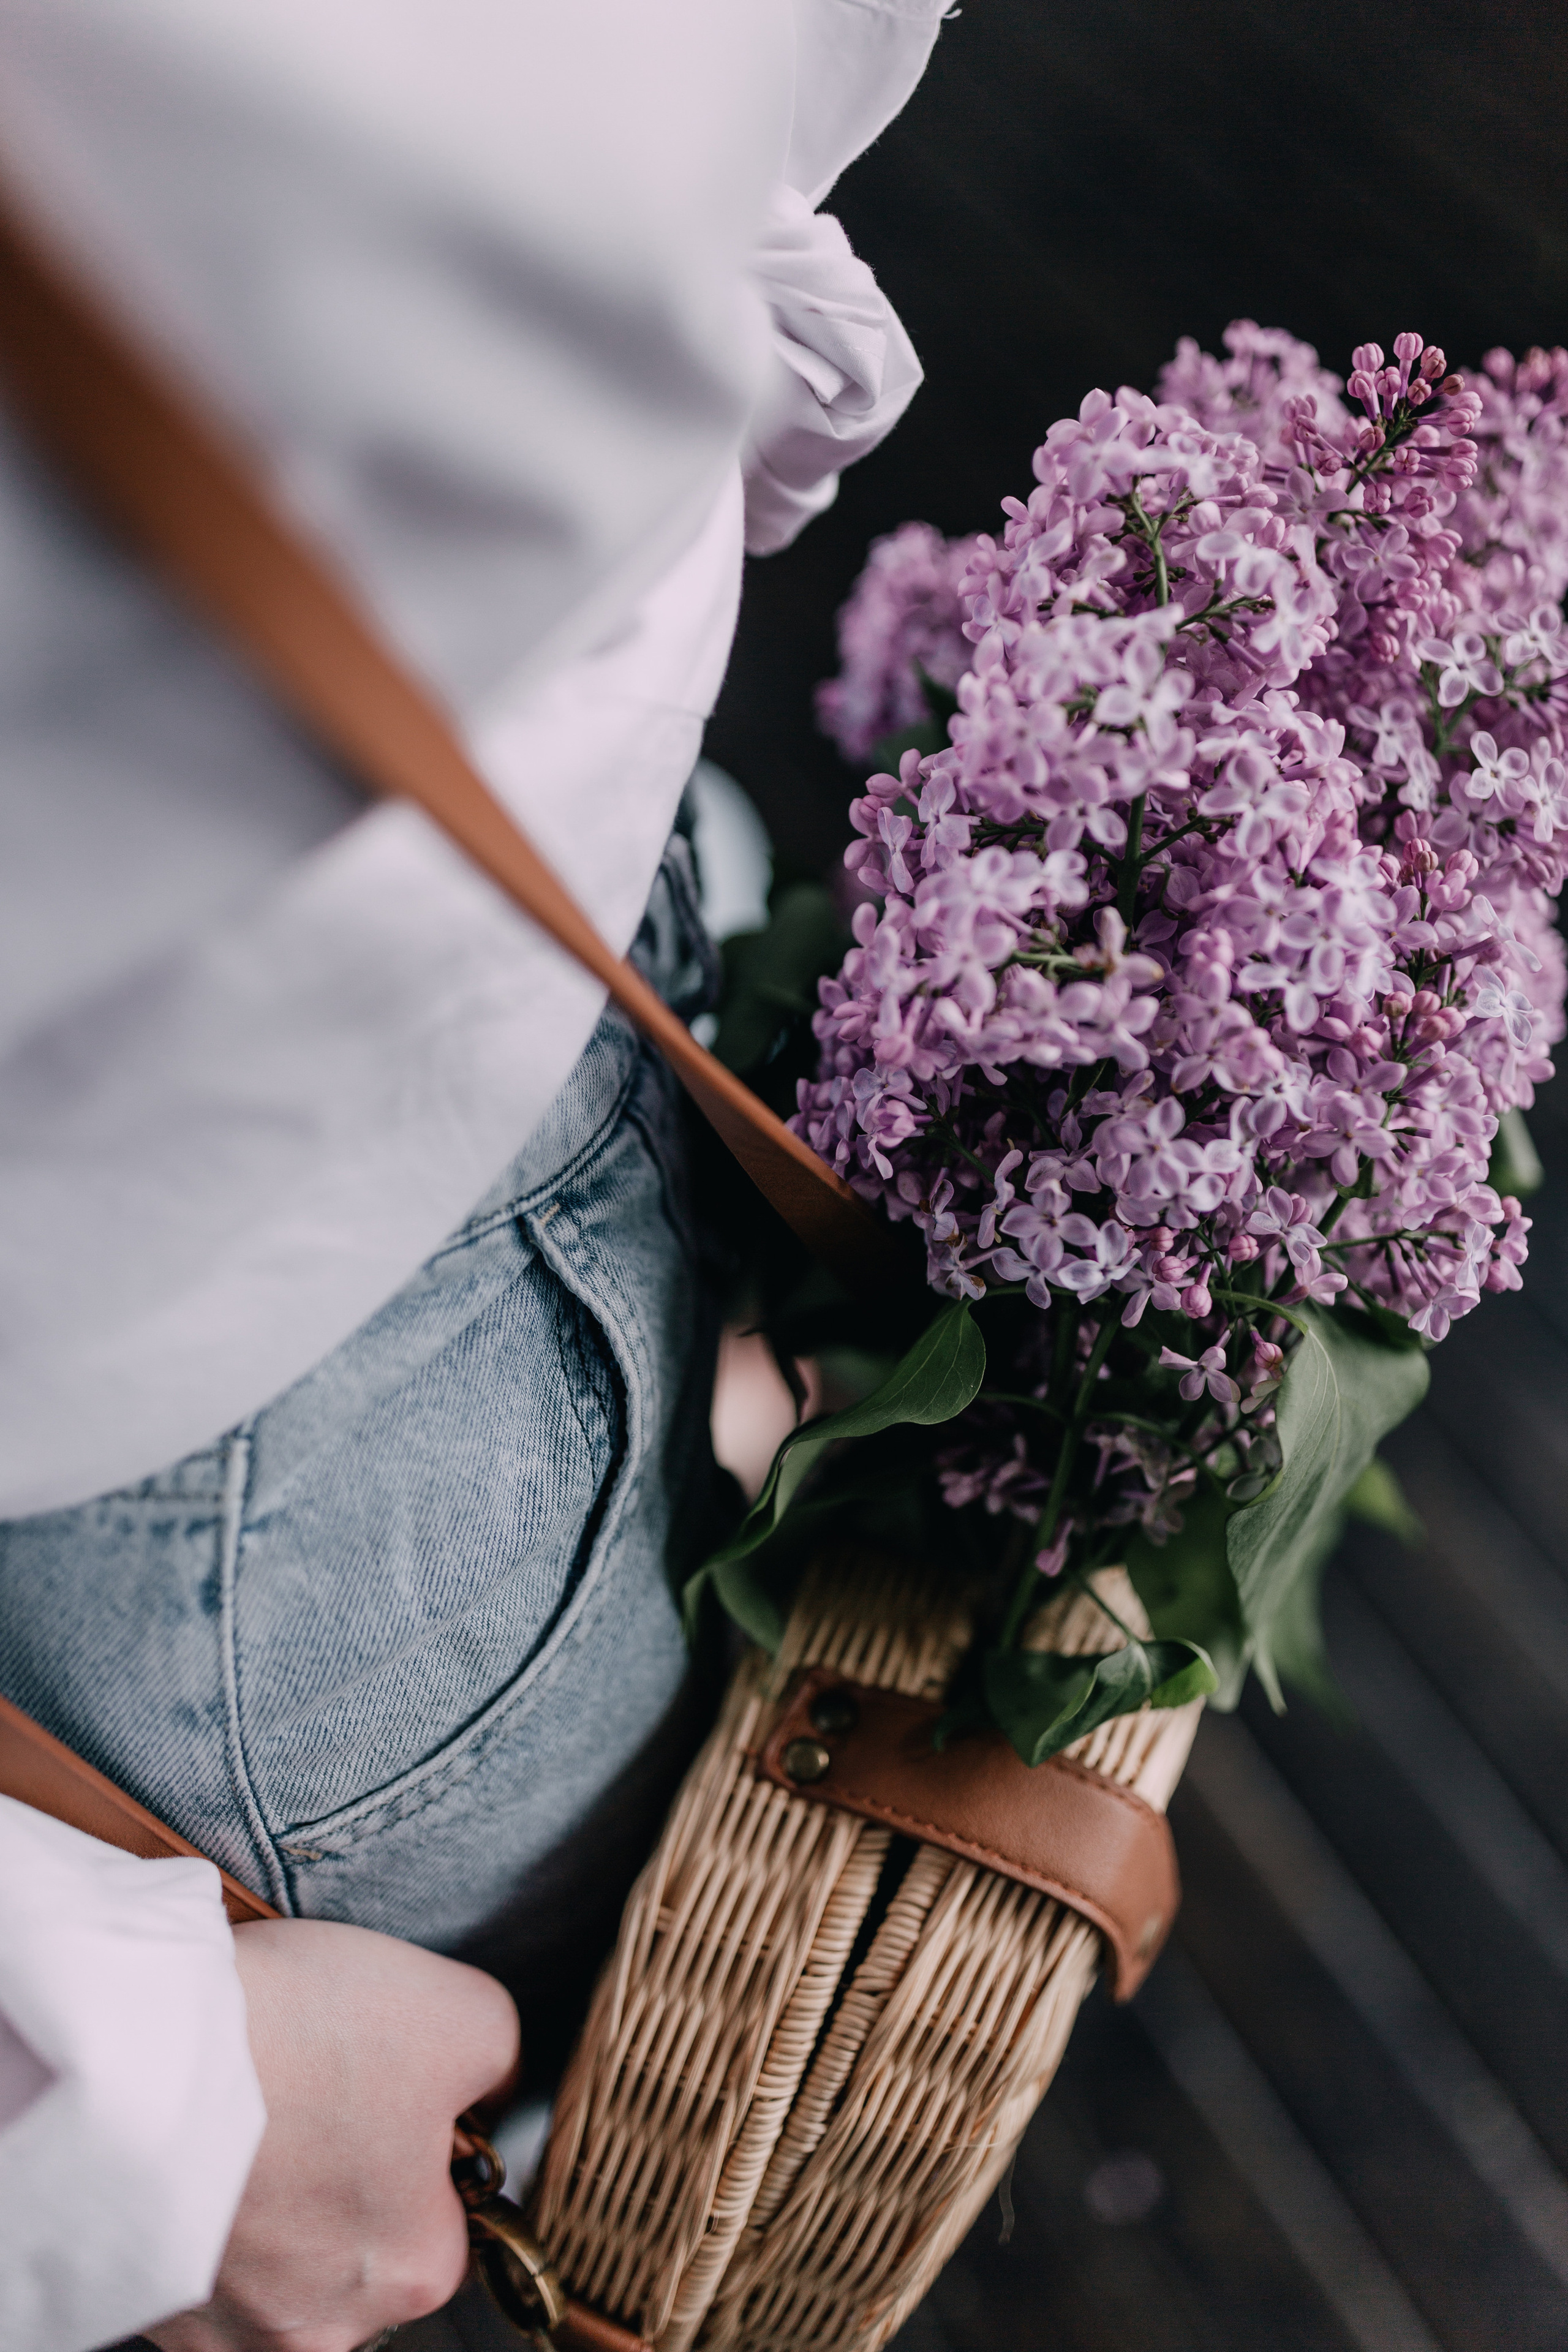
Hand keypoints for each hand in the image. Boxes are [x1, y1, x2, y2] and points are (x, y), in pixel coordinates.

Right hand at [146, 1917, 519, 2351]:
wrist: (145, 2047)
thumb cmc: (304, 2037)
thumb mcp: (467, 2013)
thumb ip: (500, 2065)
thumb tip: (491, 2088)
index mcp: (416, 2271)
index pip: (445, 2212)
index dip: (419, 2136)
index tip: (382, 2082)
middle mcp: (324, 2328)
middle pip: (356, 2243)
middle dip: (343, 2171)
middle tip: (311, 2087)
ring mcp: (229, 2328)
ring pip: (277, 2256)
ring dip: (270, 2193)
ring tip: (252, 2107)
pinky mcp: (153, 2302)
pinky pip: (203, 2256)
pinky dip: (205, 2204)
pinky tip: (199, 2139)